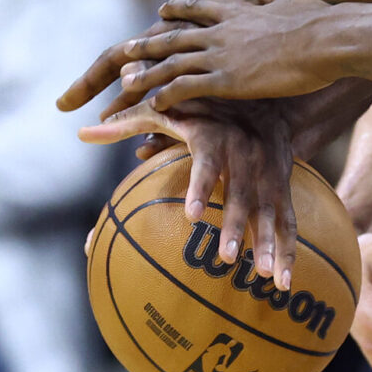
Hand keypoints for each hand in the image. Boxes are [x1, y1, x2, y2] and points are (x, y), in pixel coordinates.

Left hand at [80, 95, 301, 287]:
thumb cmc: (200, 102)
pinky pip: (289, 218)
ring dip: (270, 243)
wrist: (262, 87)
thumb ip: (125, 121)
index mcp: (216, 135)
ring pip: (272, 209)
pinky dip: (289, 249)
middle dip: (236, 225)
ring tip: (266, 277)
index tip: (190, 214)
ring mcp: (268, 170)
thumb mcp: (164, 105)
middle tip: (227, 257)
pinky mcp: (283, 183)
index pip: (208, 161)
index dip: (201, 186)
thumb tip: (82, 132)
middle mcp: (246, 153)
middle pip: (243, 193)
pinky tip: (284, 284)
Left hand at [90, 0, 343, 113]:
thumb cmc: (317, 19)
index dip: (179, 8)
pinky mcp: (226, 80)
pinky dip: (167, 95)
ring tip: (126, 82)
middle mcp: (222, 30)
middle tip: (126, 49)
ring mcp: (221, 55)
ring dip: (148, 73)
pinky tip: (154, 105)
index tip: (162, 9)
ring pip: (173, 64)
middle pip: (176, 36)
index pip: (199, 7)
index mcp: (237, 10)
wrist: (326, 39)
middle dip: (149, 44)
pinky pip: (186, 88)